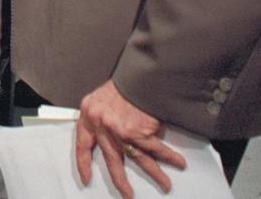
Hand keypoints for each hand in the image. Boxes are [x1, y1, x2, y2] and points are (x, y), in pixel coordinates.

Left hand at [75, 80, 186, 198]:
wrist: (137, 73)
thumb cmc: (121, 83)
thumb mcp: (100, 98)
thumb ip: (101, 118)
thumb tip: (110, 137)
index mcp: (89, 116)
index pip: (82, 144)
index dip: (84, 163)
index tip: (87, 178)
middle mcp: (103, 126)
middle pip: (112, 160)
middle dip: (120, 179)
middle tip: (127, 193)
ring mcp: (121, 131)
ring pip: (138, 158)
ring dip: (154, 173)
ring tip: (165, 185)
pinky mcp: (139, 131)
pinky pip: (156, 148)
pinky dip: (169, 157)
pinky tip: (178, 163)